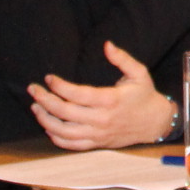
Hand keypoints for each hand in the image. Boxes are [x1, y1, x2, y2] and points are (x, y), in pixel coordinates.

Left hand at [28, 41, 173, 149]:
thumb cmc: (145, 95)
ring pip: (63, 131)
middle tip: (34, 90)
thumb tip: (107, 44)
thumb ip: (122, 58)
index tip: (49, 78)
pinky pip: (71, 145)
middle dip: (45, 100)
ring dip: (45, 120)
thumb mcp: (139, 73)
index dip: (59, 86)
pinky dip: (56, 137)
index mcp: (111, 100)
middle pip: (65, 112)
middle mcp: (102, 119)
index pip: (77, 94)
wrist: (155, 123)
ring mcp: (98, 134)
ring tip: (36, 108)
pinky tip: (48, 127)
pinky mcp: (97, 143)